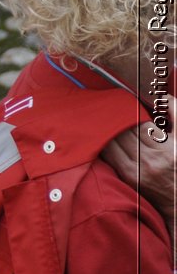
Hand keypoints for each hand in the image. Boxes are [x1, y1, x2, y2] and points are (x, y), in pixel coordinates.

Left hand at [101, 105, 176, 233]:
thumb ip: (176, 114)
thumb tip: (163, 96)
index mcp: (167, 150)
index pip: (140, 123)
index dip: (130, 111)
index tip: (125, 102)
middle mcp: (150, 161)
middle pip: (124, 131)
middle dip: (116, 118)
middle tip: (109, 106)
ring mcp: (136, 171)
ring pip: (113, 142)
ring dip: (108, 129)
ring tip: (103, 117)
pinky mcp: (128, 177)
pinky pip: (109, 155)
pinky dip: (106, 143)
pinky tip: (103, 134)